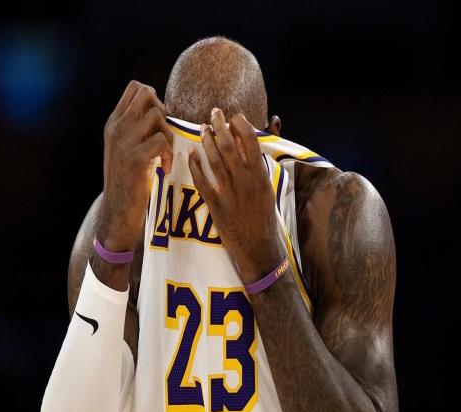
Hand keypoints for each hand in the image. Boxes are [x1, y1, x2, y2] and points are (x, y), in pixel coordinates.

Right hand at [97, 80, 172, 251]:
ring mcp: (124, 141)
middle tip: (162, 133)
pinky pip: (162, 141)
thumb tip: (159, 112)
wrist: (117, 210)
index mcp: (114, 123)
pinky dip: (169, 155)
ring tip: (165, 155)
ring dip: (168, 135)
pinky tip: (164, 169)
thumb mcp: (124, 149)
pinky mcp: (135, 158)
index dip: (153, 98)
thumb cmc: (127, 181)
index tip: (157, 122)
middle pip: (146, 93)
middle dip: (162, 109)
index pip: (135, 87)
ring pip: (157, 116)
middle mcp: (116, 128)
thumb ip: (135, 129)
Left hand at [188, 108, 284, 283]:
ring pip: (215, 160)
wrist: (259, 248)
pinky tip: (191, 155)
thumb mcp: (268, 192)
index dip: (241, 125)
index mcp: (261, 176)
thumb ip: (260, 170)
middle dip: (221, 126)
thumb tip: (253, 149)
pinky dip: (196, 167)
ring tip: (202, 128)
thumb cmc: (265, 220)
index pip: (251, 142)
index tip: (234, 117)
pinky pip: (203, 182)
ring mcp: (230, 194)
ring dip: (207, 141)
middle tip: (214, 114)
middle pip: (230, 146)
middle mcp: (246, 182)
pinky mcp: (217, 206)